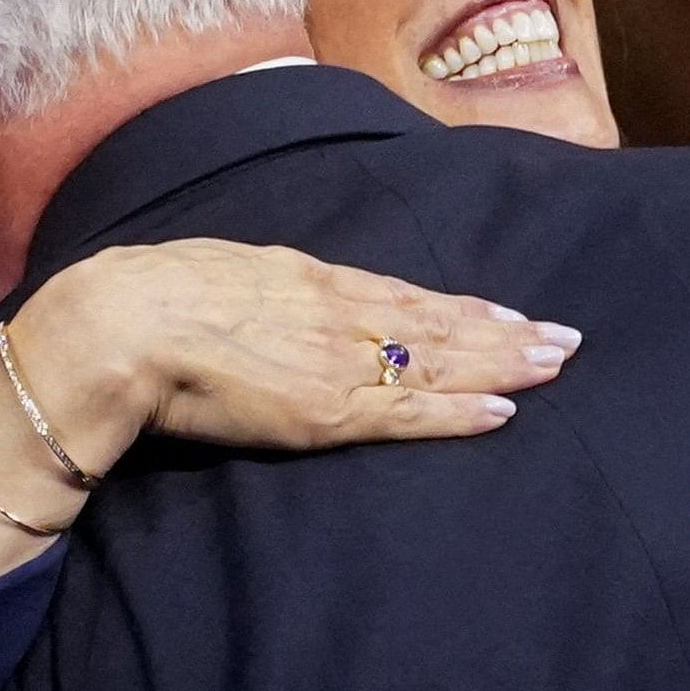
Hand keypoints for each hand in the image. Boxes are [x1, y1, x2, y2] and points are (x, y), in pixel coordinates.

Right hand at [8, 239, 577, 460]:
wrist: (122, 324)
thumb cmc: (153, 303)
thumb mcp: (224, 278)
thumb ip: (266, 296)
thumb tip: (275, 304)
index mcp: (311, 281)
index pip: (406, 296)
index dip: (463, 306)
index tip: (511, 312)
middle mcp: (340, 312)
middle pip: (441, 324)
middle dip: (507, 333)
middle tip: (568, 340)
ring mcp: (339, 360)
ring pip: (440, 361)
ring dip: (503, 365)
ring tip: (555, 366)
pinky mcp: (327, 409)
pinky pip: (408, 411)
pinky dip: (459, 412)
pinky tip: (503, 412)